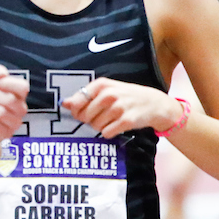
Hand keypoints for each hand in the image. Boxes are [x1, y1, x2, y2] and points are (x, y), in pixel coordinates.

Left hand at [62, 78, 182, 138]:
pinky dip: (109, 132)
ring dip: (100, 127)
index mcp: (101, 85)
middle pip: (84, 117)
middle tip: (101, 117)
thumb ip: (85, 96)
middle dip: (89, 120)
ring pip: (95, 126)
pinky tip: (117, 126)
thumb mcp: (106, 90)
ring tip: (111, 120)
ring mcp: (118, 108)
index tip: (84, 112)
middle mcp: (109, 95)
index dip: (77, 111)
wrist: (154, 104)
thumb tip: (64, 103)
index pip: (77, 102)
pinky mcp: (126, 121)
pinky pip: (106, 133)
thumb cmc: (126, 96)